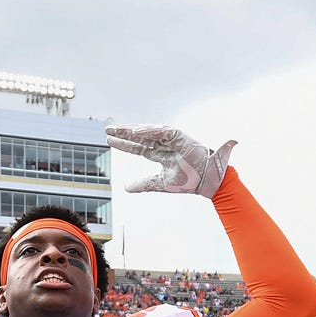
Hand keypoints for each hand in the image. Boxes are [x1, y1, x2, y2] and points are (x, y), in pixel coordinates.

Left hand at [105, 125, 236, 197]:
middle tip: (108, 129)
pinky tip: (136, 132)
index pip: (139, 147)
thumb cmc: (188, 182)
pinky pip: (163, 131)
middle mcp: (165, 145)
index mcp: (161, 154)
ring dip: (135, 129)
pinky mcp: (181, 136)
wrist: (207, 183)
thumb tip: (125, 187)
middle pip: (141, 137)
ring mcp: (173, 139)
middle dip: (125, 132)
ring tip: (120, 129)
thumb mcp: (161, 183)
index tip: (109, 140)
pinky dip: (150, 131)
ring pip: (150, 131)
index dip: (124, 144)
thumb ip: (144, 184)